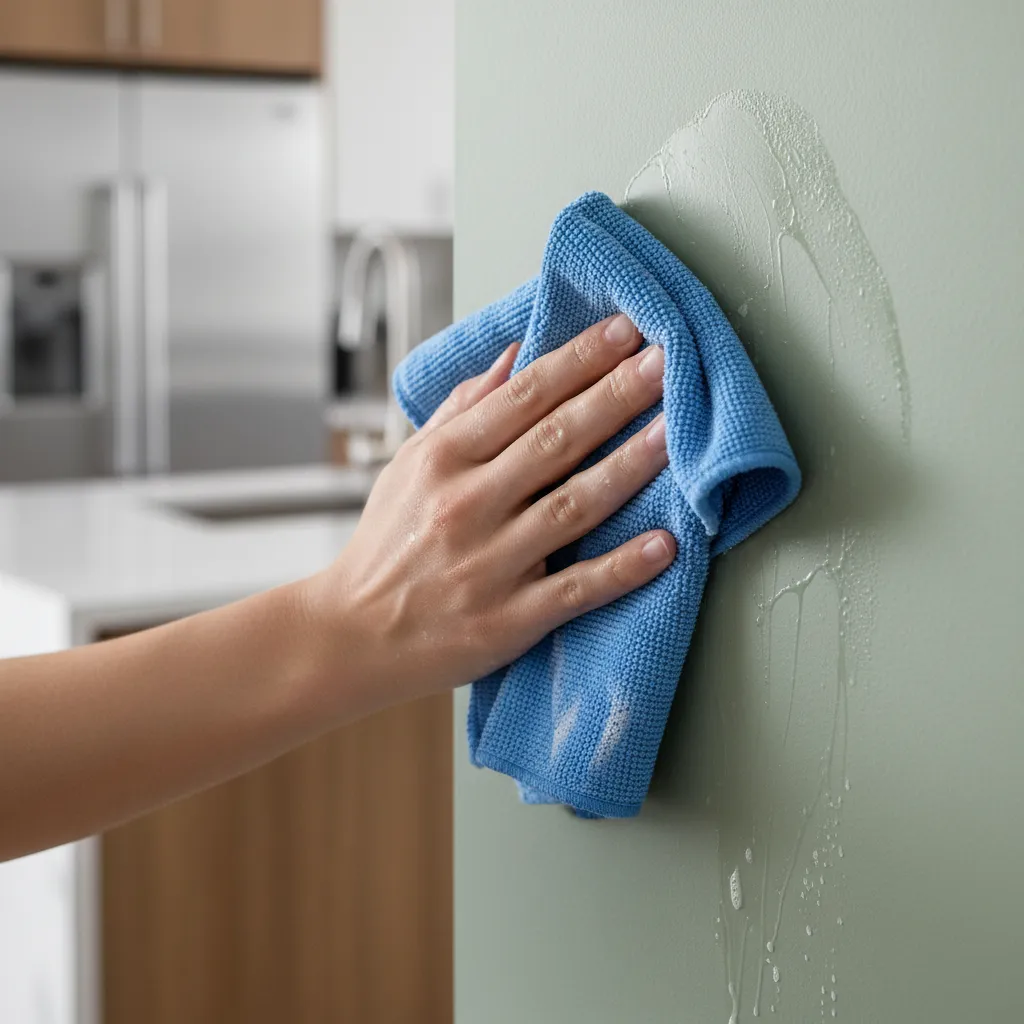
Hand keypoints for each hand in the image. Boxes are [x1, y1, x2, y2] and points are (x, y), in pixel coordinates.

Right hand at [306, 314, 673, 703]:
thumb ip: (462, 410)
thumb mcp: (409, 466)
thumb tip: (516, 355)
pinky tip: (664, 546)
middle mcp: (467, 505)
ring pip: (573, 505)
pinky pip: (574, 589)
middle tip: (665, 362)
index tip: (624, 331)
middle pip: (556, 440)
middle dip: (615, 395)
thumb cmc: (386, 545)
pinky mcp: (508, 620)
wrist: (353, 637)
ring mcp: (490, 564)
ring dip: (630, 466)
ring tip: (676, 433)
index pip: (523, 397)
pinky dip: (621, 568)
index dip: (578, 360)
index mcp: (443, 459)